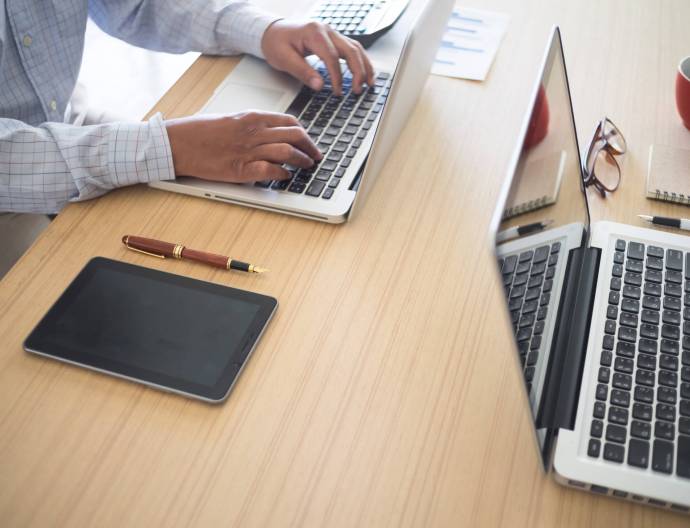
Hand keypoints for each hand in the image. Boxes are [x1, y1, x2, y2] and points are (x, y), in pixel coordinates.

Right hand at [165, 111, 321, 182]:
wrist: (177, 144)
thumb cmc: (198, 132)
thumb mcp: (229, 119)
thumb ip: (250, 125)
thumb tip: (268, 133)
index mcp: (251, 117)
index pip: (288, 121)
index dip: (303, 132)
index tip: (308, 140)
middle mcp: (253, 132)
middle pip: (294, 135)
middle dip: (310, 146)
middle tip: (316, 155)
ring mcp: (248, 151)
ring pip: (288, 152)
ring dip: (302, 160)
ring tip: (307, 166)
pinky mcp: (241, 169)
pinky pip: (271, 170)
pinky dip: (284, 174)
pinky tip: (287, 176)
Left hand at [261, 20, 374, 95]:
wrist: (272, 31)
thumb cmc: (276, 43)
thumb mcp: (284, 59)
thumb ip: (302, 72)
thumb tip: (319, 86)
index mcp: (314, 33)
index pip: (332, 57)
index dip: (337, 77)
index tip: (338, 92)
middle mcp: (326, 30)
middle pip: (350, 50)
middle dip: (358, 72)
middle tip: (358, 90)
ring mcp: (332, 33)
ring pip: (355, 48)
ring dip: (364, 66)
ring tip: (369, 83)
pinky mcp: (333, 39)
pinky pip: (352, 48)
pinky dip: (361, 61)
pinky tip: (365, 73)